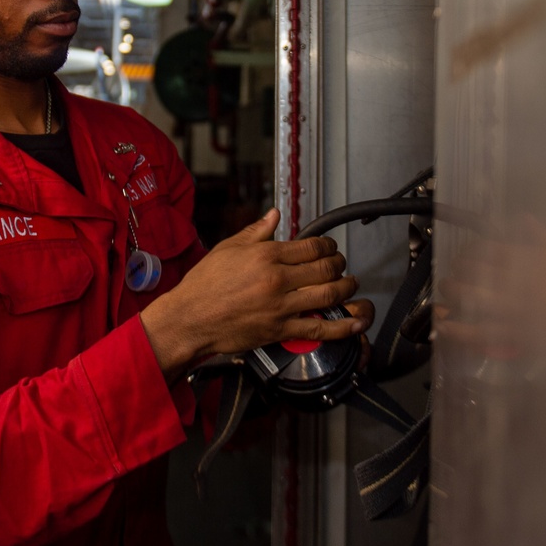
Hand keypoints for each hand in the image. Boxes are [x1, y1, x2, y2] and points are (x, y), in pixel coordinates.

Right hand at [141, 208, 372, 380]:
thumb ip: (256, 231)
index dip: (329, 246)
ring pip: (329, 294)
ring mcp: (281, 306)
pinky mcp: (280, 330)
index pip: (312, 246)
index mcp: (266, 255)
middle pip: (326, 268)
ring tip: (350, 286)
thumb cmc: (204, 285)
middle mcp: (277, 279)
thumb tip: (273, 216)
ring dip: (346, 289)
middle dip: (340, 265)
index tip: (331, 248)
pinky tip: (356, 323)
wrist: (189, 318)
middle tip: (341, 265)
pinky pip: (319, 328)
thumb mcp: (228, 248)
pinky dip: (342, 326)